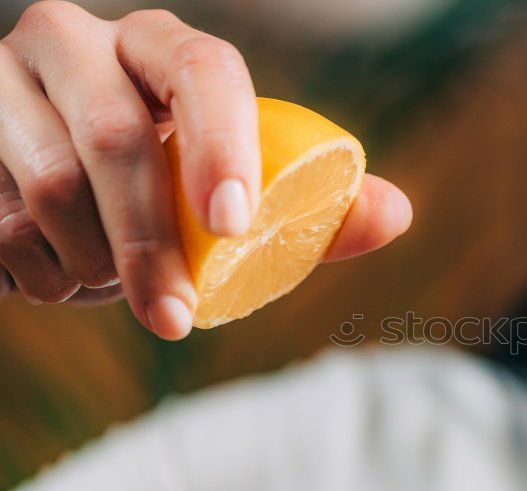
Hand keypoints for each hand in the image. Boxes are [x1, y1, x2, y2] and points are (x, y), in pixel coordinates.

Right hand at [0, 1, 409, 338]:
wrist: (38, 195)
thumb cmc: (155, 192)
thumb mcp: (231, 198)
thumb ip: (311, 208)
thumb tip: (395, 214)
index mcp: (157, 48)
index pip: (203, 69)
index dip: (223, 143)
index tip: (236, 224)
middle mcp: (74, 44)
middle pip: (117, 137)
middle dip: (153, 245)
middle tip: (174, 317)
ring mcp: (0, 84)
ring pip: (51, 188)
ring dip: (96, 266)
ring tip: (117, 282)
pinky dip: (43, 276)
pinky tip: (64, 275)